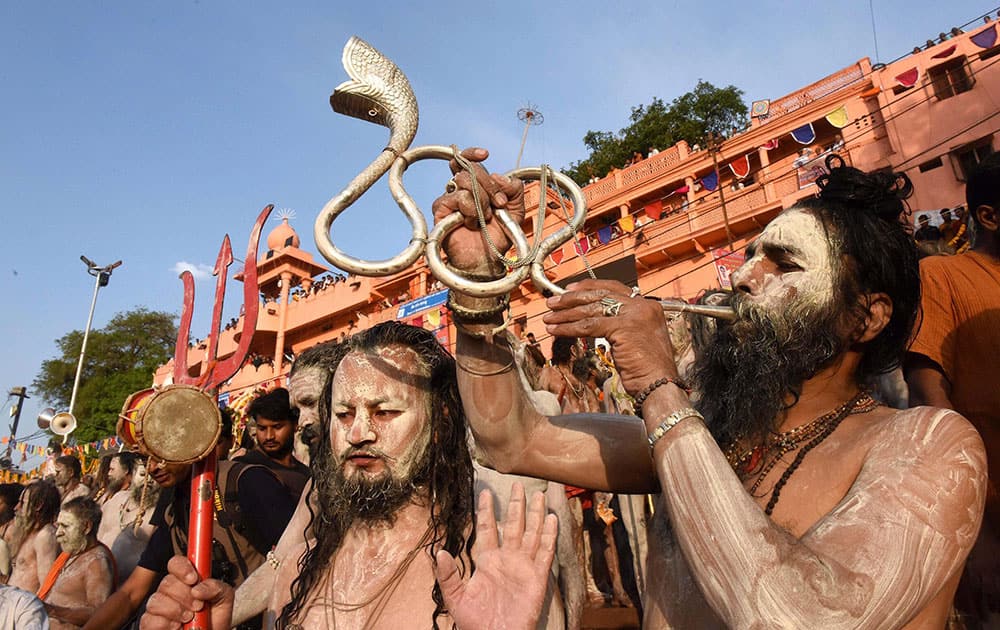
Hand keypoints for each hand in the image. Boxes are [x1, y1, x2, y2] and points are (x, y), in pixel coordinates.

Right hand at [140, 556, 233, 629]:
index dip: (182, 568)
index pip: (176, 563)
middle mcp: (170, 591)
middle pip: (167, 582)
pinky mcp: (150, 624)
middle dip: (185, 595)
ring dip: (176, 610)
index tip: (193, 579)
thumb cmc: (215, 618)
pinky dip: (166, 624)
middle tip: (198, 605)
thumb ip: (216, 587)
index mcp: (186, 580)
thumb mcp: (224, 597)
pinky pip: (150, 620)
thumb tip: (198, 588)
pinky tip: (176, 626)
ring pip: (156, 600)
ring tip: (189, 618)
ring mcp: (159, 608)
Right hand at [431, 147, 525, 274]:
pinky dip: (470, 210)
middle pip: (470, 169)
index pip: (467, 160)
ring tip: (485, 218)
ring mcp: (449, 199)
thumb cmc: (498, 236)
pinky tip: (471, 223)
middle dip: (490, 186)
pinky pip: (457, 197)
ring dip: (481, 200)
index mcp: (476, 186)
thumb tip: (498, 176)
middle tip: (500, 204)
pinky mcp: (440, 210)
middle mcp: (460, 189)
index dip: (473, 154)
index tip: (486, 154)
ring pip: (464, 181)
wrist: (488, 259)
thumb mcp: (516, 210)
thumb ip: (514, 189)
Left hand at [434, 483, 557, 629]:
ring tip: (540, 495)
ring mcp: (523, 567)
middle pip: (513, 525)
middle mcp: (506, 559)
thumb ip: (448, 576)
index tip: (485, 492)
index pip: (487, 529)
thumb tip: (440, 552)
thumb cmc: (475, 622)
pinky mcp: (537, 577)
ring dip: (536, 515)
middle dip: (515, 505)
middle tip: (518, 484)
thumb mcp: (455, 598)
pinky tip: (553, 520)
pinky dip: (549, 536)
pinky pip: (545, 553)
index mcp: (486, 561)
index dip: (487, 511)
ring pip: (531, 534)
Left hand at [543, 279, 678, 394]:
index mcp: (648, 306)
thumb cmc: (648, 369)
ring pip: (592, 310)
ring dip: (566, 314)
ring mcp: (634, 315)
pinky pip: (589, 325)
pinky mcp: (623, 328)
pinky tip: (556, 330)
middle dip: (572, 299)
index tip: (571, 289)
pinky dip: (569, 328)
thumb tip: (597, 320)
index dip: (589, 287)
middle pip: (600, 295)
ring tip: (549, 318)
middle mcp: (642, 306)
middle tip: (553, 302)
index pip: (613, 288)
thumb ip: (623, 325)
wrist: (660, 385)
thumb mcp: (638, 339)